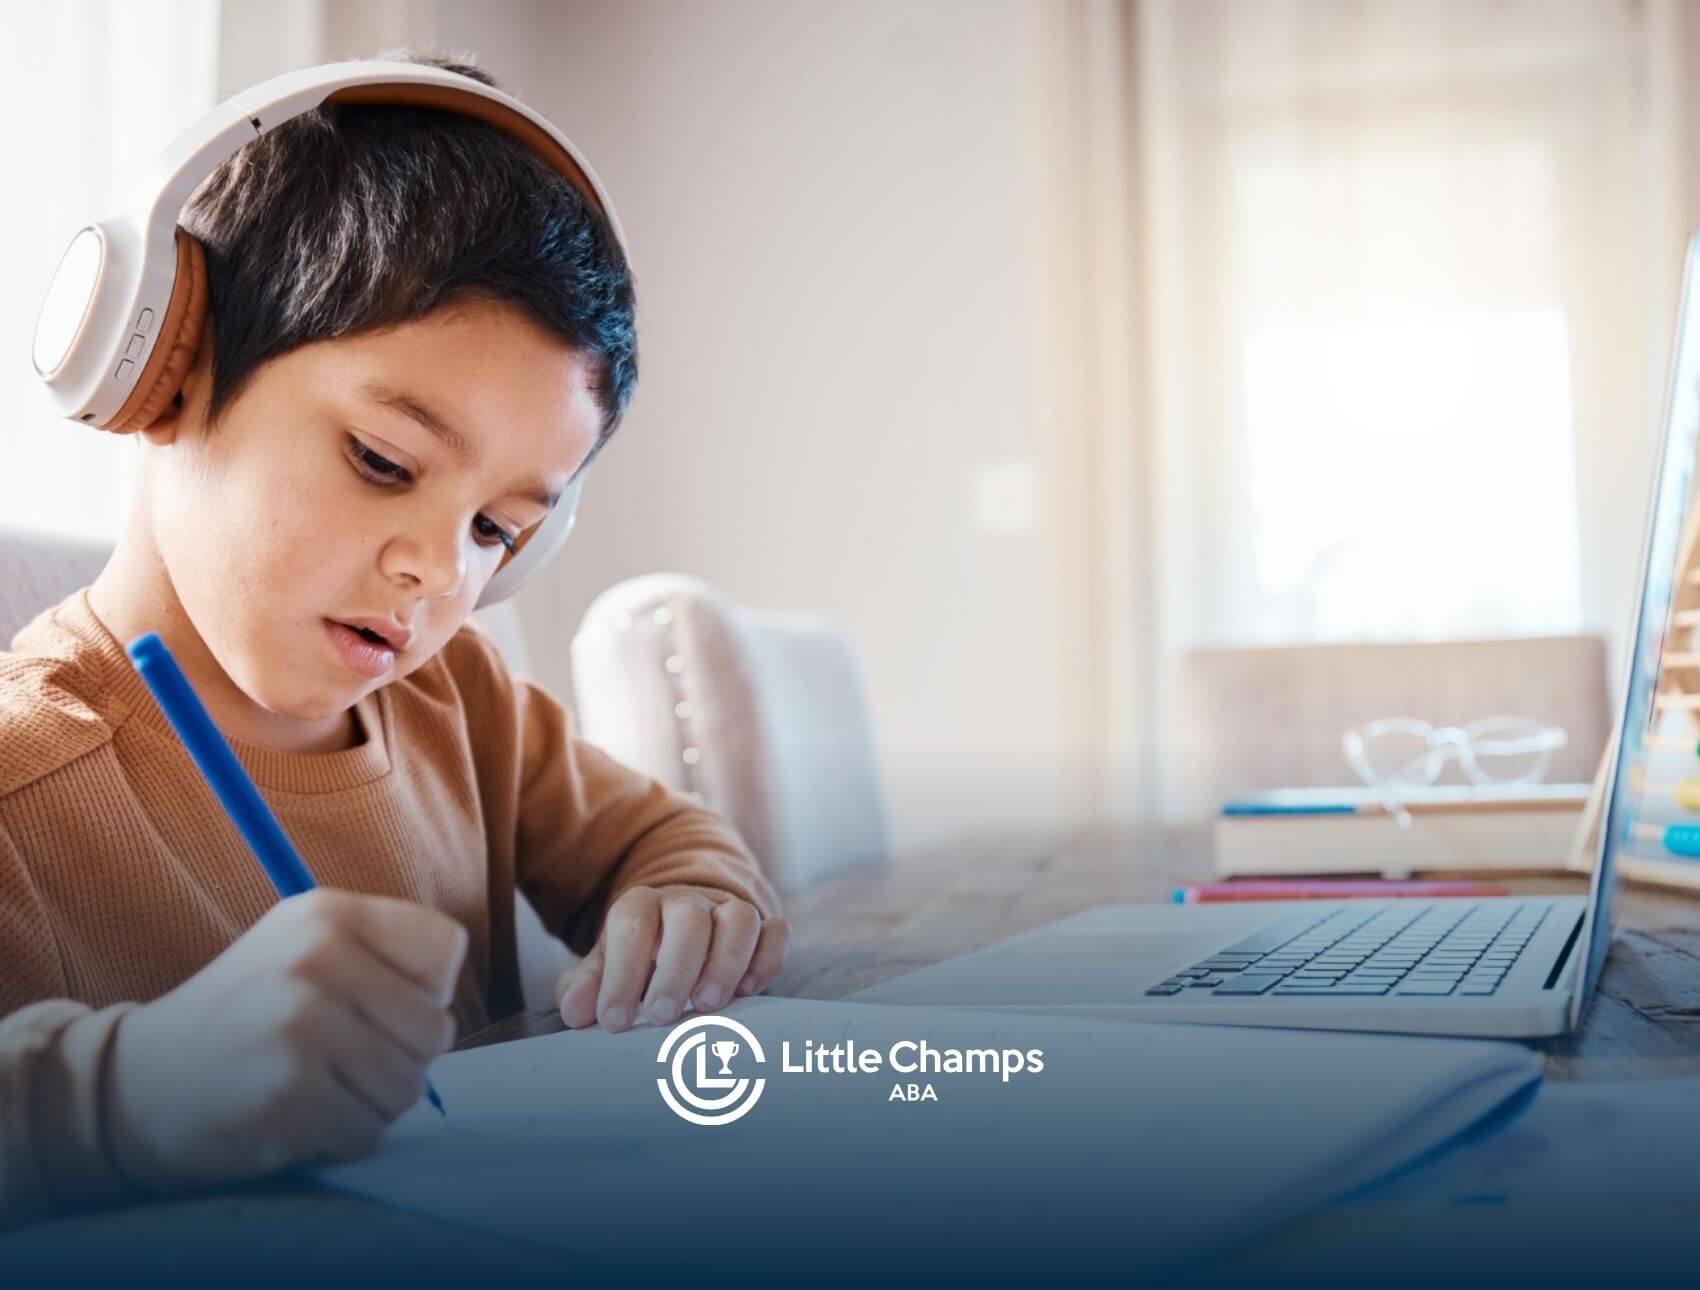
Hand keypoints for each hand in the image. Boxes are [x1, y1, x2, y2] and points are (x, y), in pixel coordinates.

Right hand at [105, 889, 466, 1191]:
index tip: (374, 1006)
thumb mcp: (302, 951)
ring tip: (312, 1086)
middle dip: (397, 1059)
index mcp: (328, 912)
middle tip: (334, 1060)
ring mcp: (303, 1023)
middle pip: (436, 1028)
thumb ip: (382, 960)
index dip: (424, 991)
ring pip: (409, 1086)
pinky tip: (292, 1117)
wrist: (132, 1086)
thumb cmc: (240, 1020)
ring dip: (369, 1104)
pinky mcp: (291, 1091)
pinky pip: (368, 1131)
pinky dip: (338, 1139)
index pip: (446, 948)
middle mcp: (318, 957)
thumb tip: (449, 1005)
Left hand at [554, 886, 787, 1030]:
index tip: (614, 1020)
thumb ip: (588, 985)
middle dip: (676, 969)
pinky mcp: (764, 930)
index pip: (632, 924)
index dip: (623, 972)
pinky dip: (767, 958)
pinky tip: (750, 990)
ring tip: (706, 1006)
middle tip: (661, 1016)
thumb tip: (577, 1009)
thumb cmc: (642, 957)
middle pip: (689, 919)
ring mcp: (730, 912)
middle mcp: (689, 903)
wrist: (687, 926)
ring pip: (739, 919)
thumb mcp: (607, 966)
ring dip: (726, 962)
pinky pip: (776, 932)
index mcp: (643, 906)